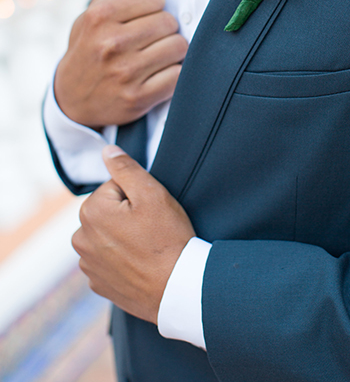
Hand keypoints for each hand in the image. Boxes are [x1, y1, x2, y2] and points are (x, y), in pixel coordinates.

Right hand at [54, 0, 188, 128]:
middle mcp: (111, 43)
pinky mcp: (138, 98)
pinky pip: (178, 76)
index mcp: (99, 16)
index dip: (155, 6)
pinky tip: (159, 74)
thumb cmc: (90, 46)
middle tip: (151, 38)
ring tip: (156, 55)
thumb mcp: (96, 13)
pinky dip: (174, 74)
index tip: (144, 16)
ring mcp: (125, 72)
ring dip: (173, 51)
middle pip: (169, 22)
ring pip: (178, 47)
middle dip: (165, 28)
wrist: (71, 98)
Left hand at [72, 145, 194, 323]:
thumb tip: (107, 151)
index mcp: (90, 212)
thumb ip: (125, 168)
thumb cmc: (167, 239)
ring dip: (123, 237)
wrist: (178, 289)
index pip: (114, 188)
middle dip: (127, 215)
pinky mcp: (98, 284)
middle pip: (108, 211)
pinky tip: (141, 264)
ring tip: (147, 247)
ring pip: (108, 235)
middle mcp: (81, 239)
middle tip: (152, 228)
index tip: (151, 211)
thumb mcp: (152, 193)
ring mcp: (88, 265)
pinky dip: (122, 260)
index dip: (137, 196)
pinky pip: (109, 260)